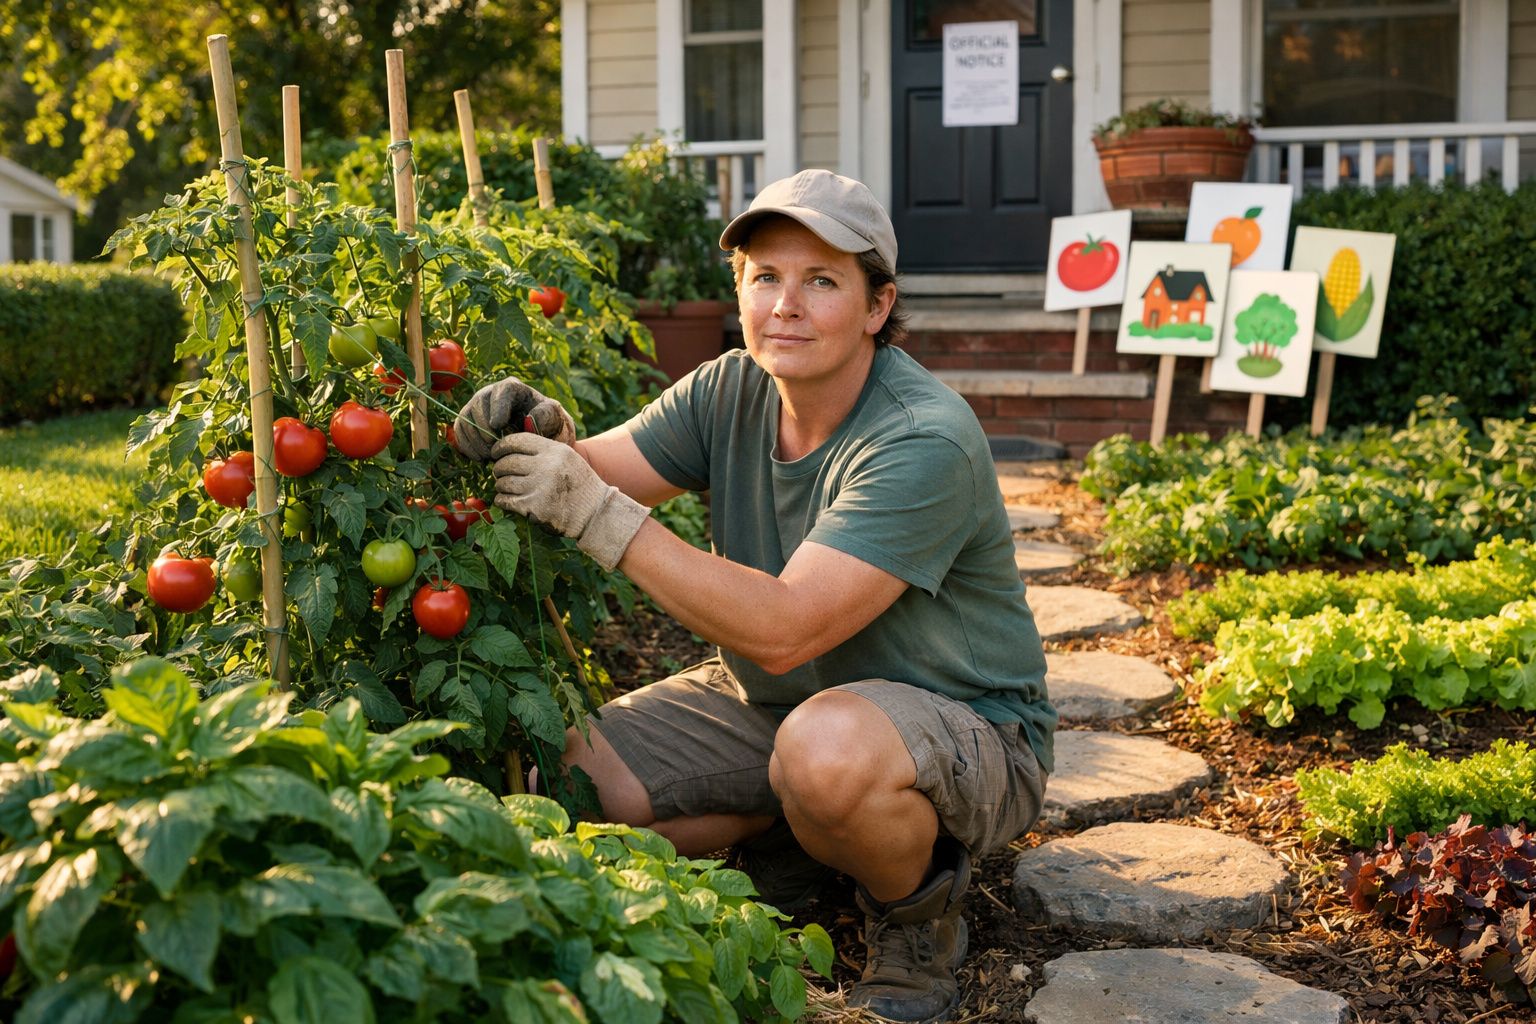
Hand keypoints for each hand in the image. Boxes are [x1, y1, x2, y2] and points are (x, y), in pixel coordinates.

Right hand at [453, 376, 575, 461]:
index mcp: (514, 388)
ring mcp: (478, 406)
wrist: (538, 433)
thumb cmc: (548, 424)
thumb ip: (547, 416)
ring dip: (475, 440)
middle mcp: (491, 393)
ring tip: (489, 458)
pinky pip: (459, 429)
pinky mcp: (469, 420)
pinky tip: (479, 459)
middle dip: (484, 428)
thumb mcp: (555, 419)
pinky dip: (466, 445)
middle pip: (479, 404)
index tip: (498, 426)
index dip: (497, 407)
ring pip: (466, 417)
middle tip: (494, 450)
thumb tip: (529, 419)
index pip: (502, 390)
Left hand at [490, 433, 649, 570]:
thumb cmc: (578, 483)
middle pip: (507, 462)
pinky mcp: (533, 507)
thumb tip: (509, 446)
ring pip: (503, 482)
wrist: (594, 512)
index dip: (501, 446)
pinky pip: (505, 500)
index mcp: (554, 451)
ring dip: (500, 485)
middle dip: (499, 468)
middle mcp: (546, 467)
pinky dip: (501, 500)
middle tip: (499, 472)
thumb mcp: (567, 457)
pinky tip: (506, 500)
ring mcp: (539, 488)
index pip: (517, 441)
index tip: (496, 452)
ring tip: (505, 487)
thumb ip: (543, 449)